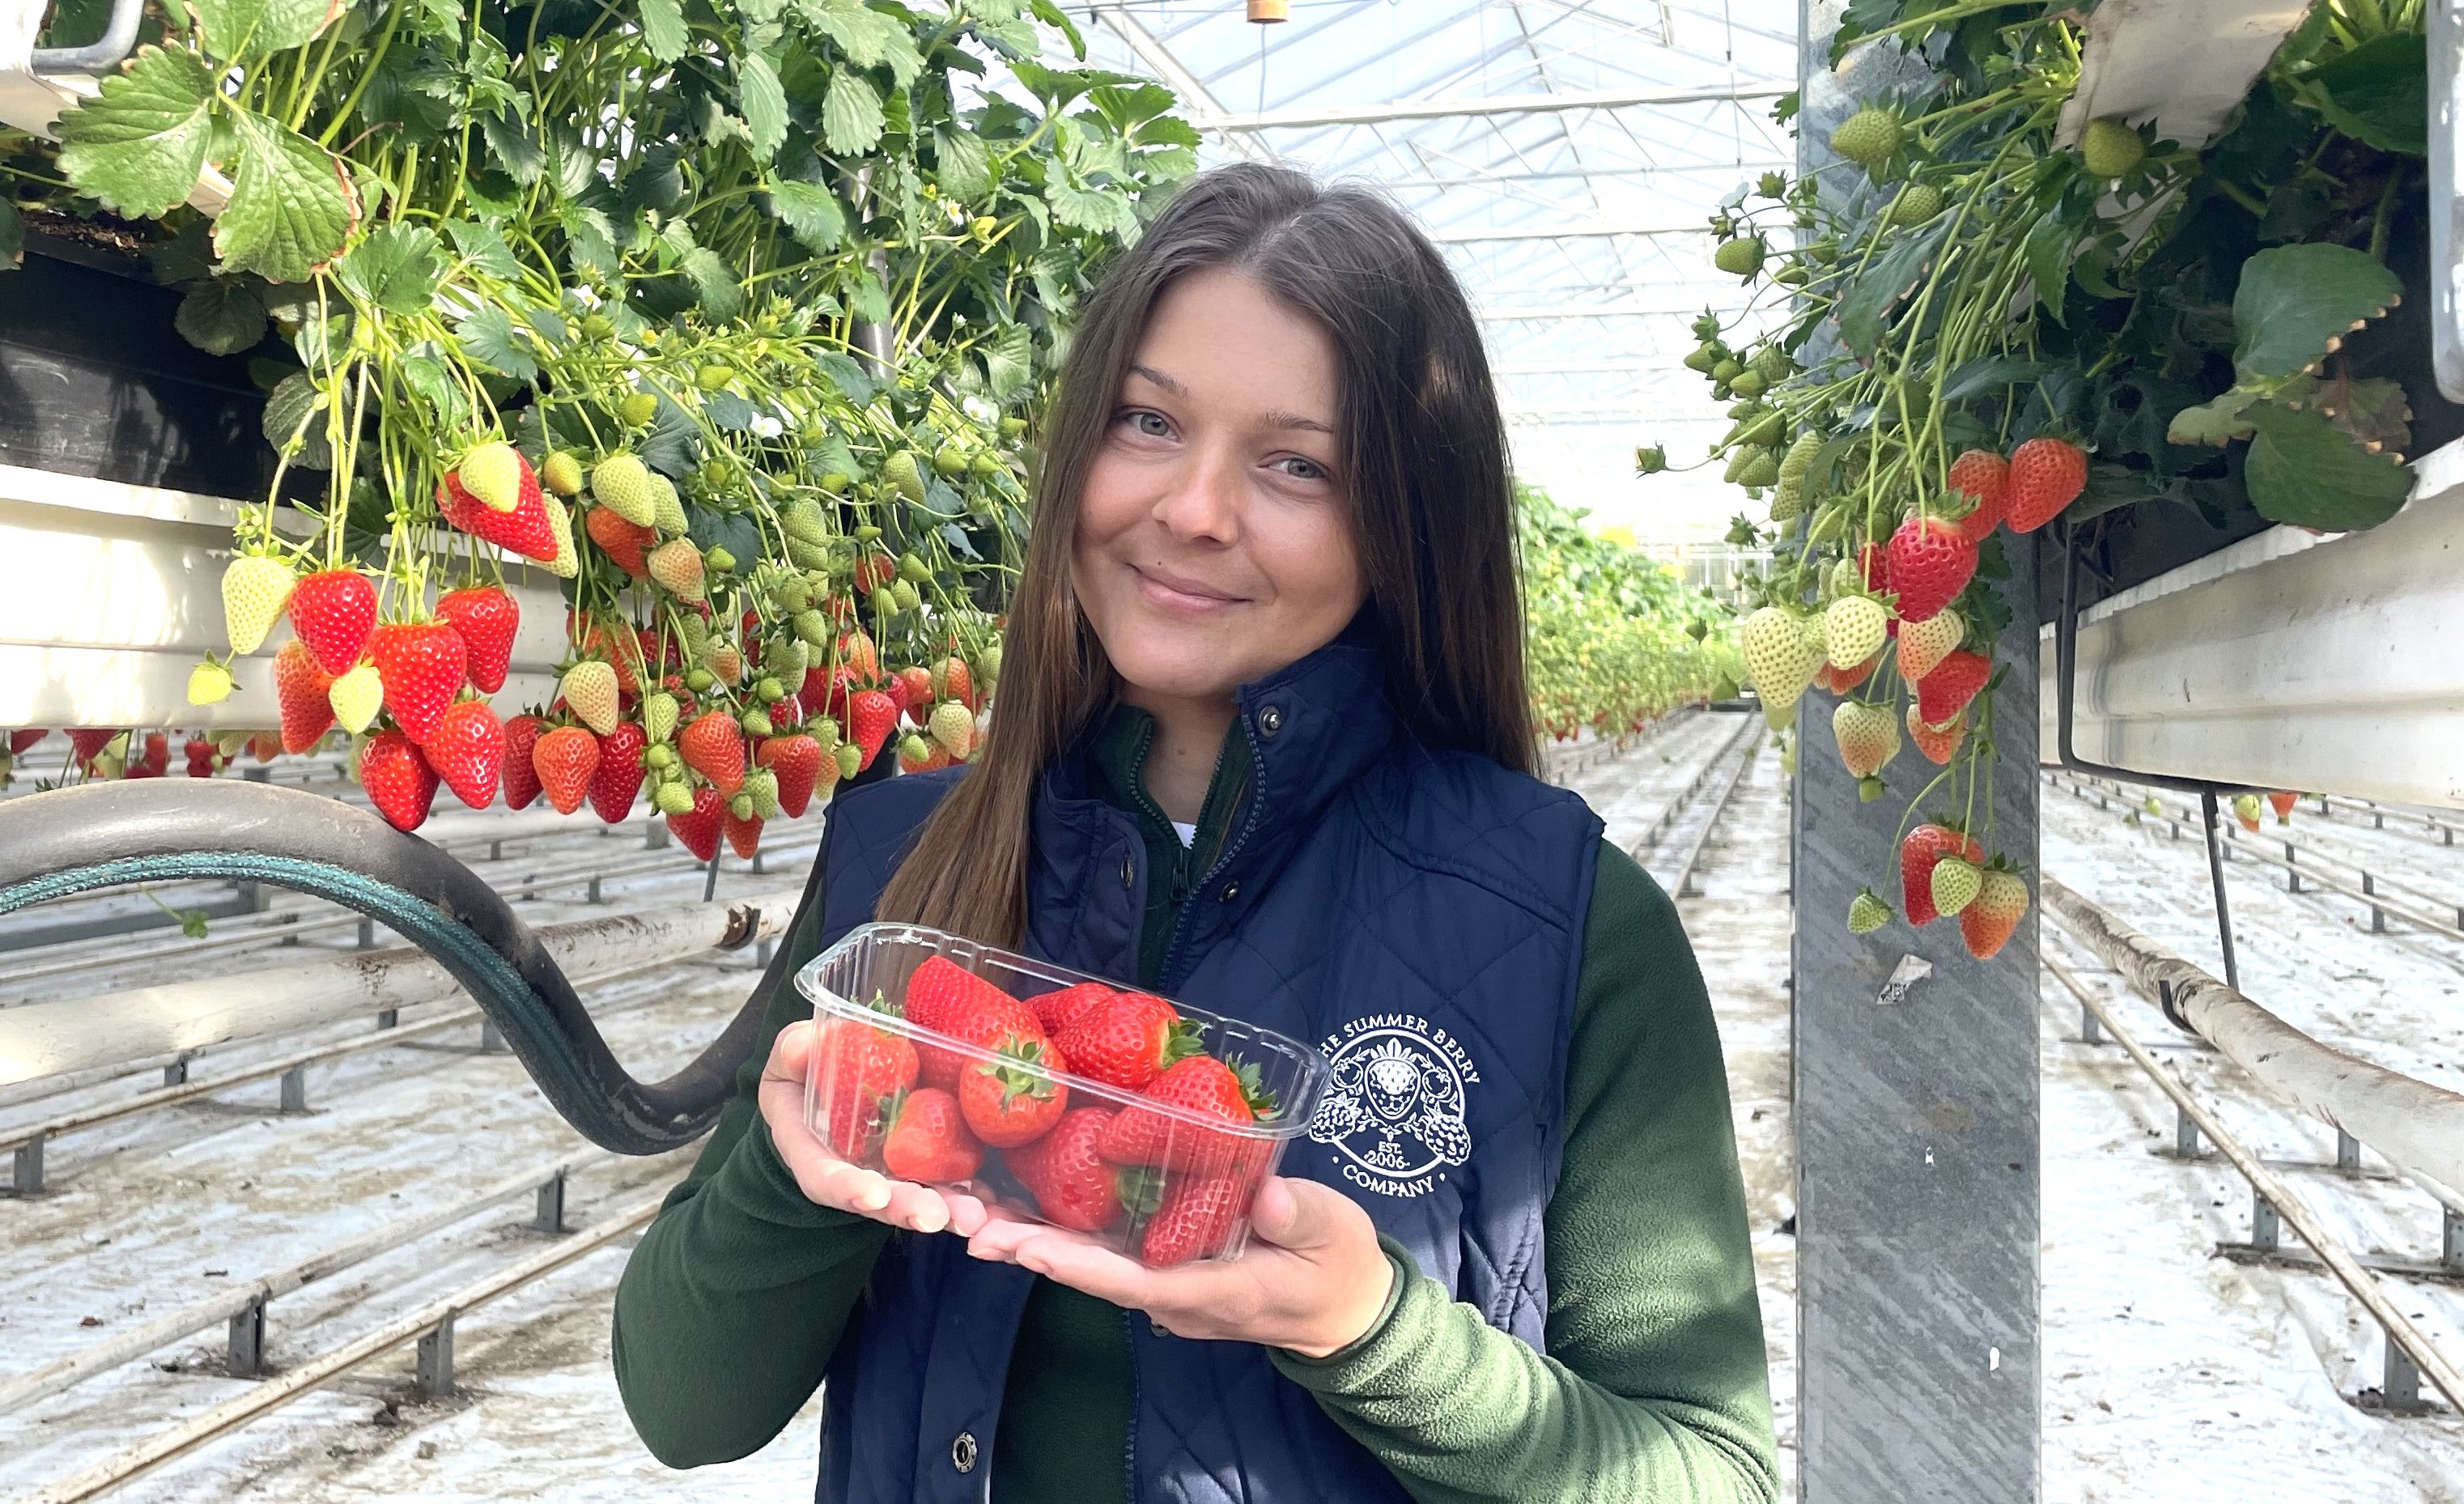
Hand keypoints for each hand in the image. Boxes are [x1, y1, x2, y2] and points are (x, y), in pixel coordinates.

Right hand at [757, 1019, 990, 1238]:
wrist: (829, 1080)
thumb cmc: (804, 1070)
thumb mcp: (792, 1057)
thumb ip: (795, 1051)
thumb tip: (800, 1046)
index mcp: (813, 1151)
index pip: (825, 1177)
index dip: (848, 1189)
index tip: (873, 1196)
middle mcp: (854, 1173)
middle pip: (880, 1200)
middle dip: (907, 1209)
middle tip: (934, 1217)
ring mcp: (891, 1172)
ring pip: (918, 1197)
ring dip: (946, 1209)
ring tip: (973, 1218)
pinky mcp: (923, 1163)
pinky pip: (947, 1181)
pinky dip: (970, 1194)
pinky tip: (994, 1202)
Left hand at [963, 1176, 1395, 1358]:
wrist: (1346, 1307)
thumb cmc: (1340, 1266)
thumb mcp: (1334, 1234)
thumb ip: (1300, 1216)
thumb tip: (1268, 1194)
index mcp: (1215, 1291)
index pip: (1137, 1282)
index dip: (1081, 1265)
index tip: (1031, 1248)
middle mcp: (1178, 1297)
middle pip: (1095, 1276)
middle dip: (1035, 1252)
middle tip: (973, 1227)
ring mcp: (1170, 1286)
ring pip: (1094, 1267)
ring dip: (1036, 1245)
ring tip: (976, 1220)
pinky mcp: (1169, 1267)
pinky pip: (1108, 1256)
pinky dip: (1064, 1237)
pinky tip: (1025, 1216)